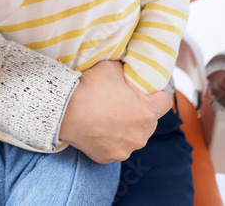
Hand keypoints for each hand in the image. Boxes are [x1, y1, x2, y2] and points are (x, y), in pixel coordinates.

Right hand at [58, 60, 172, 162]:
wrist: (61, 109)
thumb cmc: (88, 87)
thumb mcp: (112, 67)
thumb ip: (127, 71)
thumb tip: (130, 72)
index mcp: (146, 113)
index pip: (164, 101)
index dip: (155, 92)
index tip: (143, 89)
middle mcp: (140, 136)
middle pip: (148, 120)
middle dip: (137, 111)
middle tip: (118, 100)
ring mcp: (124, 150)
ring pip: (131, 135)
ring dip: (123, 126)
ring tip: (103, 114)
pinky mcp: (107, 158)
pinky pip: (114, 146)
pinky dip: (108, 138)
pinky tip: (95, 127)